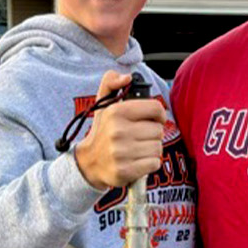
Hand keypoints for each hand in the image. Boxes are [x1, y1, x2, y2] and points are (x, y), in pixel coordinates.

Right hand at [72, 68, 165, 190]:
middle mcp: (118, 131)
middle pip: (159, 130)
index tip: (152, 120)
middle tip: (139, 137)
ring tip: (137, 150)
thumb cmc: (102, 131)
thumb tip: (126, 77)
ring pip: (158, 148)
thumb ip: (111, 82)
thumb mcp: (103, 104)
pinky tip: (137, 162)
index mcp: (116, 112)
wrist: (88, 163)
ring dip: (151, 150)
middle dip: (152, 135)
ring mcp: (120, 153)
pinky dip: (149, 164)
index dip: (158, 115)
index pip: (156, 108)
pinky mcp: (124, 171)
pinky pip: (154, 164)